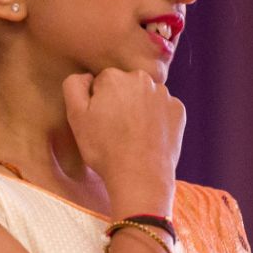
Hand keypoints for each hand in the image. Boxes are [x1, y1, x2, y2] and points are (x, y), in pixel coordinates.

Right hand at [61, 68, 184, 199]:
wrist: (140, 177)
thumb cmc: (104, 149)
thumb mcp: (76, 117)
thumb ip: (74, 86)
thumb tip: (86, 76)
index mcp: (114, 77)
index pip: (102, 83)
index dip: (98, 103)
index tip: (100, 122)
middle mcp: (142, 78)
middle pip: (126, 86)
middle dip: (120, 102)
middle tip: (116, 130)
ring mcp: (163, 94)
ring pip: (145, 96)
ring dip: (139, 109)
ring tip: (133, 136)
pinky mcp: (178, 110)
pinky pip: (163, 109)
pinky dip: (157, 119)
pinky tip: (149, 137)